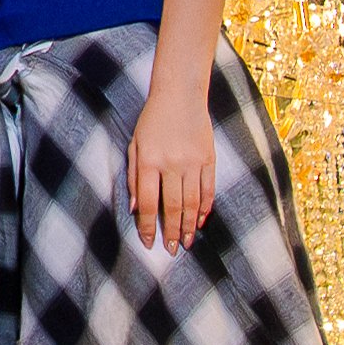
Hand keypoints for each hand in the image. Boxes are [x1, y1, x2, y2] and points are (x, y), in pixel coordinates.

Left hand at [127, 87, 217, 252]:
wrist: (180, 94)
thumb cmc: (152, 121)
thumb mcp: (135, 145)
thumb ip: (134, 177)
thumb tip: (135, 208)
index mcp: (150, 161)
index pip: (149, 203)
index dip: (148, 226)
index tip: (148, 243)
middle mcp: (172, 164)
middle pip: (173, 206)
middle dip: (172, 232)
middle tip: (172, 250)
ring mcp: (193, 161)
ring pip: (192, 202)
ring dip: (190, 225)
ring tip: (187, 242)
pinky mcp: (209, 158)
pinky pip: (208, 188)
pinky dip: (205, 207)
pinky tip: (201, 220)